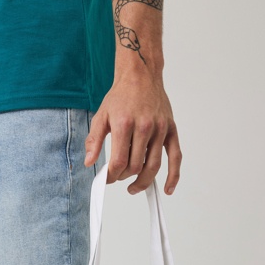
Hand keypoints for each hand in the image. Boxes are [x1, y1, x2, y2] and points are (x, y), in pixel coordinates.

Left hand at [84, 72, 181, 194]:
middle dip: (124, 177)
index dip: (111, 176)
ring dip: (143, 182)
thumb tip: (89, 162)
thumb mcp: (101, 116)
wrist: (141, 75)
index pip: (119, 162)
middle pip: (135, 166)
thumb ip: (94, 140)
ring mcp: (160, 129)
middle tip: (118, 177)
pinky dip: (173, 175)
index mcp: (125, 124)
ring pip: (153, 166)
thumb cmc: (121, 96)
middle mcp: (144, 127)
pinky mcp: (170, 130)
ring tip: (134, 188)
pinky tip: (167, 189)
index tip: (107, 178)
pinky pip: (175, 157)